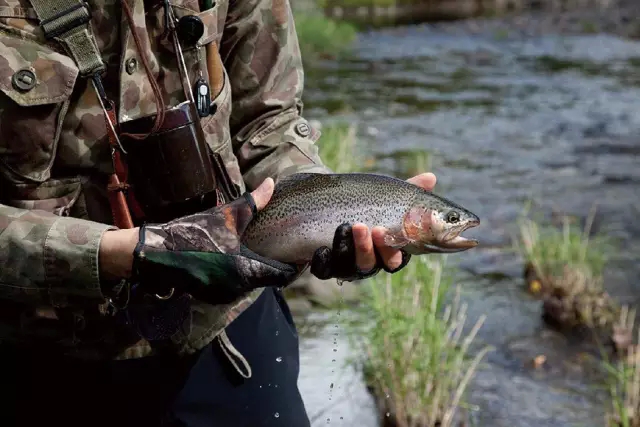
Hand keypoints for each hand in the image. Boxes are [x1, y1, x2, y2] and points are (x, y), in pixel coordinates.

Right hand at [130, 178, 299, 304]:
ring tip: (260, 251)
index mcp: (247, 269)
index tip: (299, 254)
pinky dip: (239, 276)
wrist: (156, 253)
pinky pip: (235, 287)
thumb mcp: (226, 215)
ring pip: (252, 284)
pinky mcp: (212, 296)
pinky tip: (236, 259)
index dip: (294, 266)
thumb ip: (254, 202)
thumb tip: (272, 183)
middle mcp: (239, 288)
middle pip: (269, 280)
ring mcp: (225, 295)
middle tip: (281, 248)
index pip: (283, 275)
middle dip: (275, 265)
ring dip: (257, 270)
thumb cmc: (193, 233)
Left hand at [310, 172, 436, 281]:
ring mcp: (344, 265)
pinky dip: (324, 261)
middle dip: (373, 248)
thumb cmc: (367, 208)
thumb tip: (431, 177)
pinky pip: (323, 269)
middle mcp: (367, 261)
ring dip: (353, 248)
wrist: (327, 209)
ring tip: (350, 225)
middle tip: (375, 229)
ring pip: (350, 266)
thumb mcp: (387, 198)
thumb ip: (409, 192)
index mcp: (385, 250)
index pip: (395, 259)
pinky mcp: (324, 266)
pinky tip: (323, 248)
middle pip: (372, 264)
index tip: (390, 233)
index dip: (394, 251)